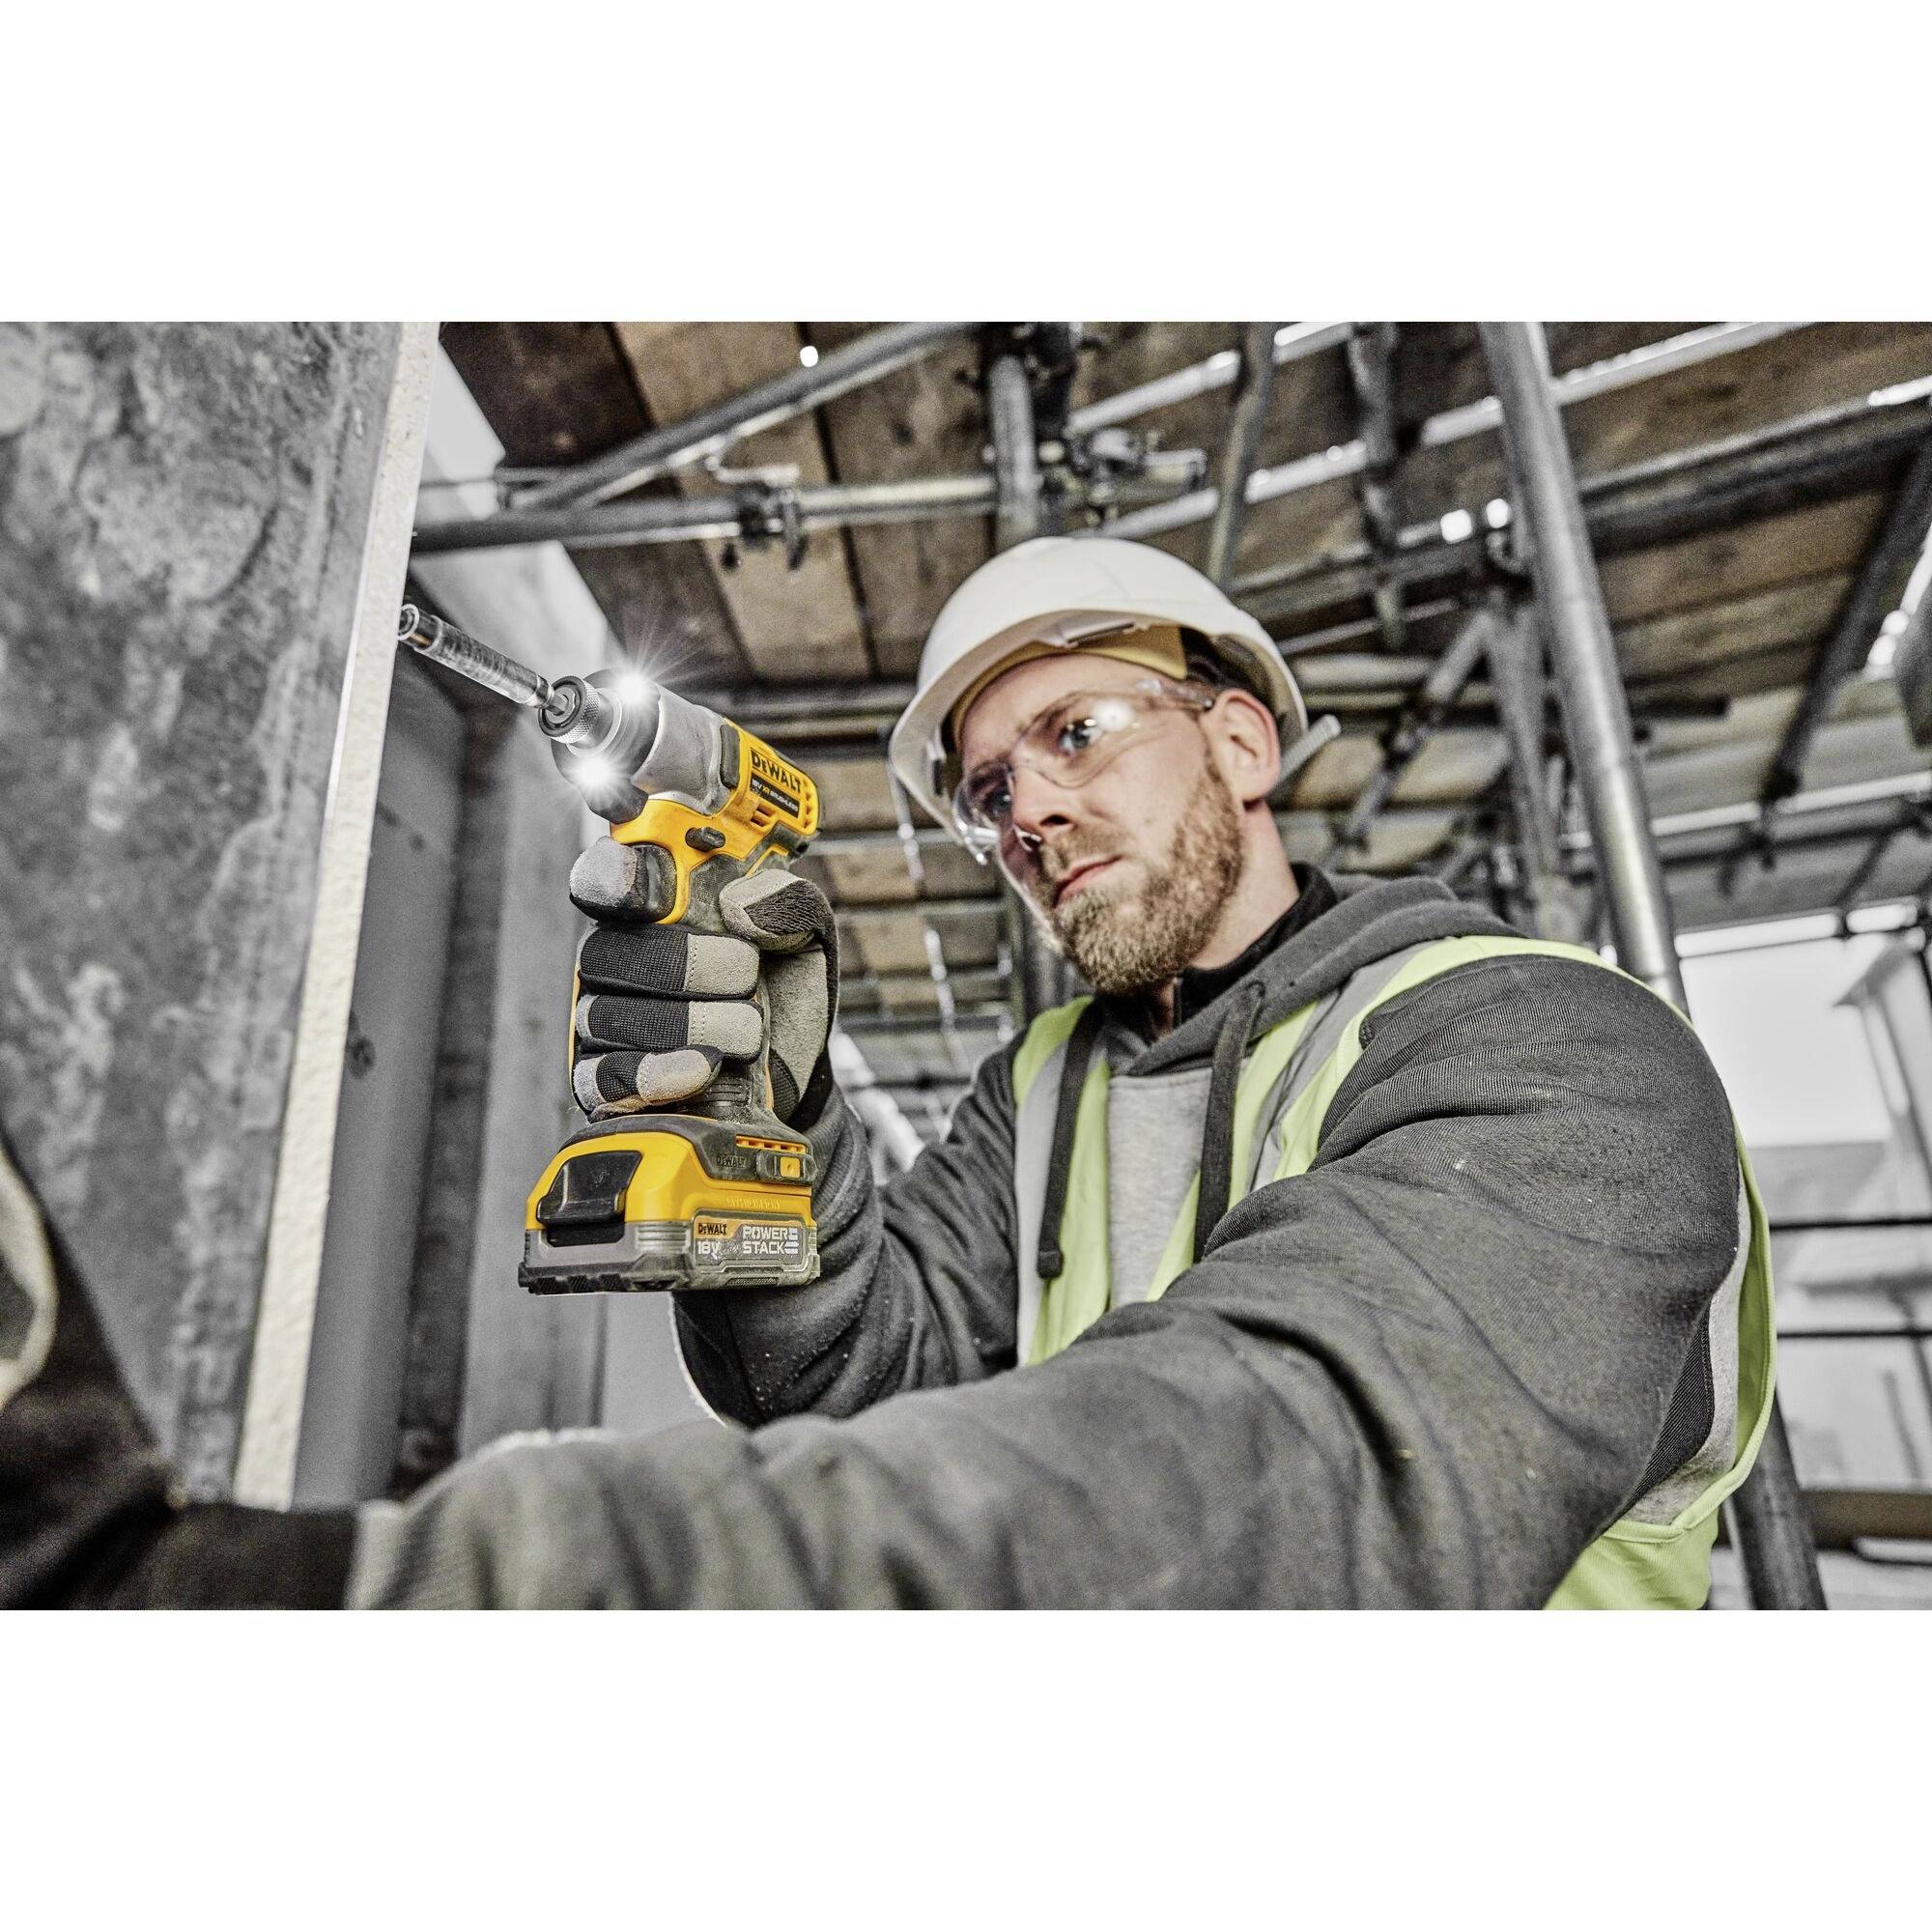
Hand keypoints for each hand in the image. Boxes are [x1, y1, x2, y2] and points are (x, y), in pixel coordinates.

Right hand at [567, 838, 838, 1125]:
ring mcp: (601, 1021)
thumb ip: (786, 902)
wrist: (793, 1069)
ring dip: (693, 1022)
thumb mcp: (805, 935)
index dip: (615, 877)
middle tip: (747, 973)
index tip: (658, 895)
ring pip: (608, 1016)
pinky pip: (604, 1078)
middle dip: (686, 965)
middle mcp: (613, 958)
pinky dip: (657, 1073)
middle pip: (604, 951)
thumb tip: (740, 905)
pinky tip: (703, 1067)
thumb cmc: (781, 989)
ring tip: (749, 1031)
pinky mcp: (604, 1081)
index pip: (604, 877)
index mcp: (650, 906)